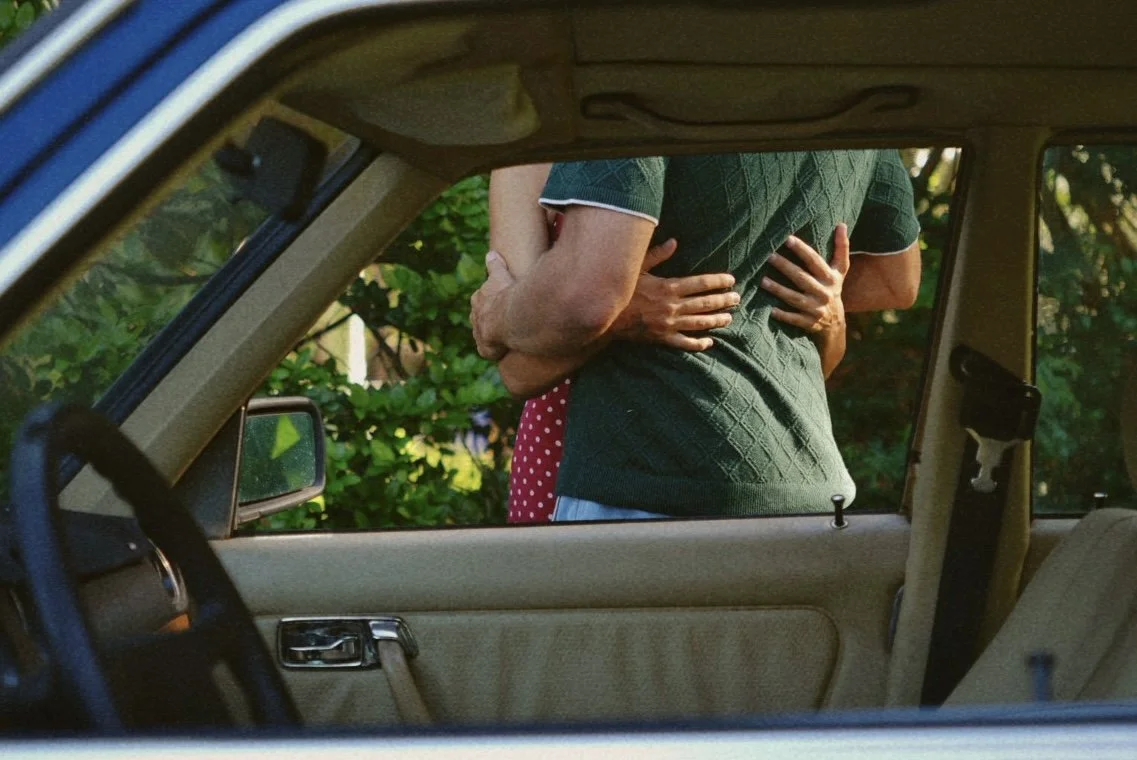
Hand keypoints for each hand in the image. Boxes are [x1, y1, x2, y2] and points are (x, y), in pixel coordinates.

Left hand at [470, 250, 514, 359]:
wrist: (505, 318)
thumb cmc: (504, 295)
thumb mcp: (499, 276)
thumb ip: (495, 265)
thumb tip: (491, 253)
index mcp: (478, 299)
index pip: (481, 300)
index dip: (489, 301)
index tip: (498, 302)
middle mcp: (475, 316)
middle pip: (480, 318)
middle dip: (488, 319)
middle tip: (501, 320)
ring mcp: (479, 333)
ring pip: (483, 334)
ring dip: (491, 336)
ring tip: (504, 337)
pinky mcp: (485, 348)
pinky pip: (488, 351)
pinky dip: (494, 351)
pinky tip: (503, 352)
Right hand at [610, 238, 738, 350]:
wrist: (603, 318)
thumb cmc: (620, 291)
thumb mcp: (636, 269)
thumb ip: (657, 255)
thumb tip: (674, 242)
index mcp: (668, 287)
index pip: (700, 283)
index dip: (718, 281)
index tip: (731, 280)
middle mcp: (672, 306)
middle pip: (704, 303)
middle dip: (723, 301)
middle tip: (737, 299)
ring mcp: (668, 324)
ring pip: (699, 323)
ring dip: (716, 320)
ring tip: (729, 318)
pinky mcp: (661, 338)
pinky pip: (683, 343)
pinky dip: (698, 344)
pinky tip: (709, 343)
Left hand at [762, 224, 850, 375]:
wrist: (835, 324)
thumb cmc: (833, 289)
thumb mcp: (840, 271)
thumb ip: (841, 248)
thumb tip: (842, 224)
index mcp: (830, 278)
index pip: (815, 261)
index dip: (802, 250)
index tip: (788, 239)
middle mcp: (824, 293)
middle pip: (802, 278)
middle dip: (785, 267)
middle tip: (769, 256)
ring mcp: (816, 309)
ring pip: (795, 298)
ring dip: (779, 290)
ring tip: (763, 281)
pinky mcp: (809, 323)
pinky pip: (794, 319)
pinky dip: (783, 315)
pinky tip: (770, 310)